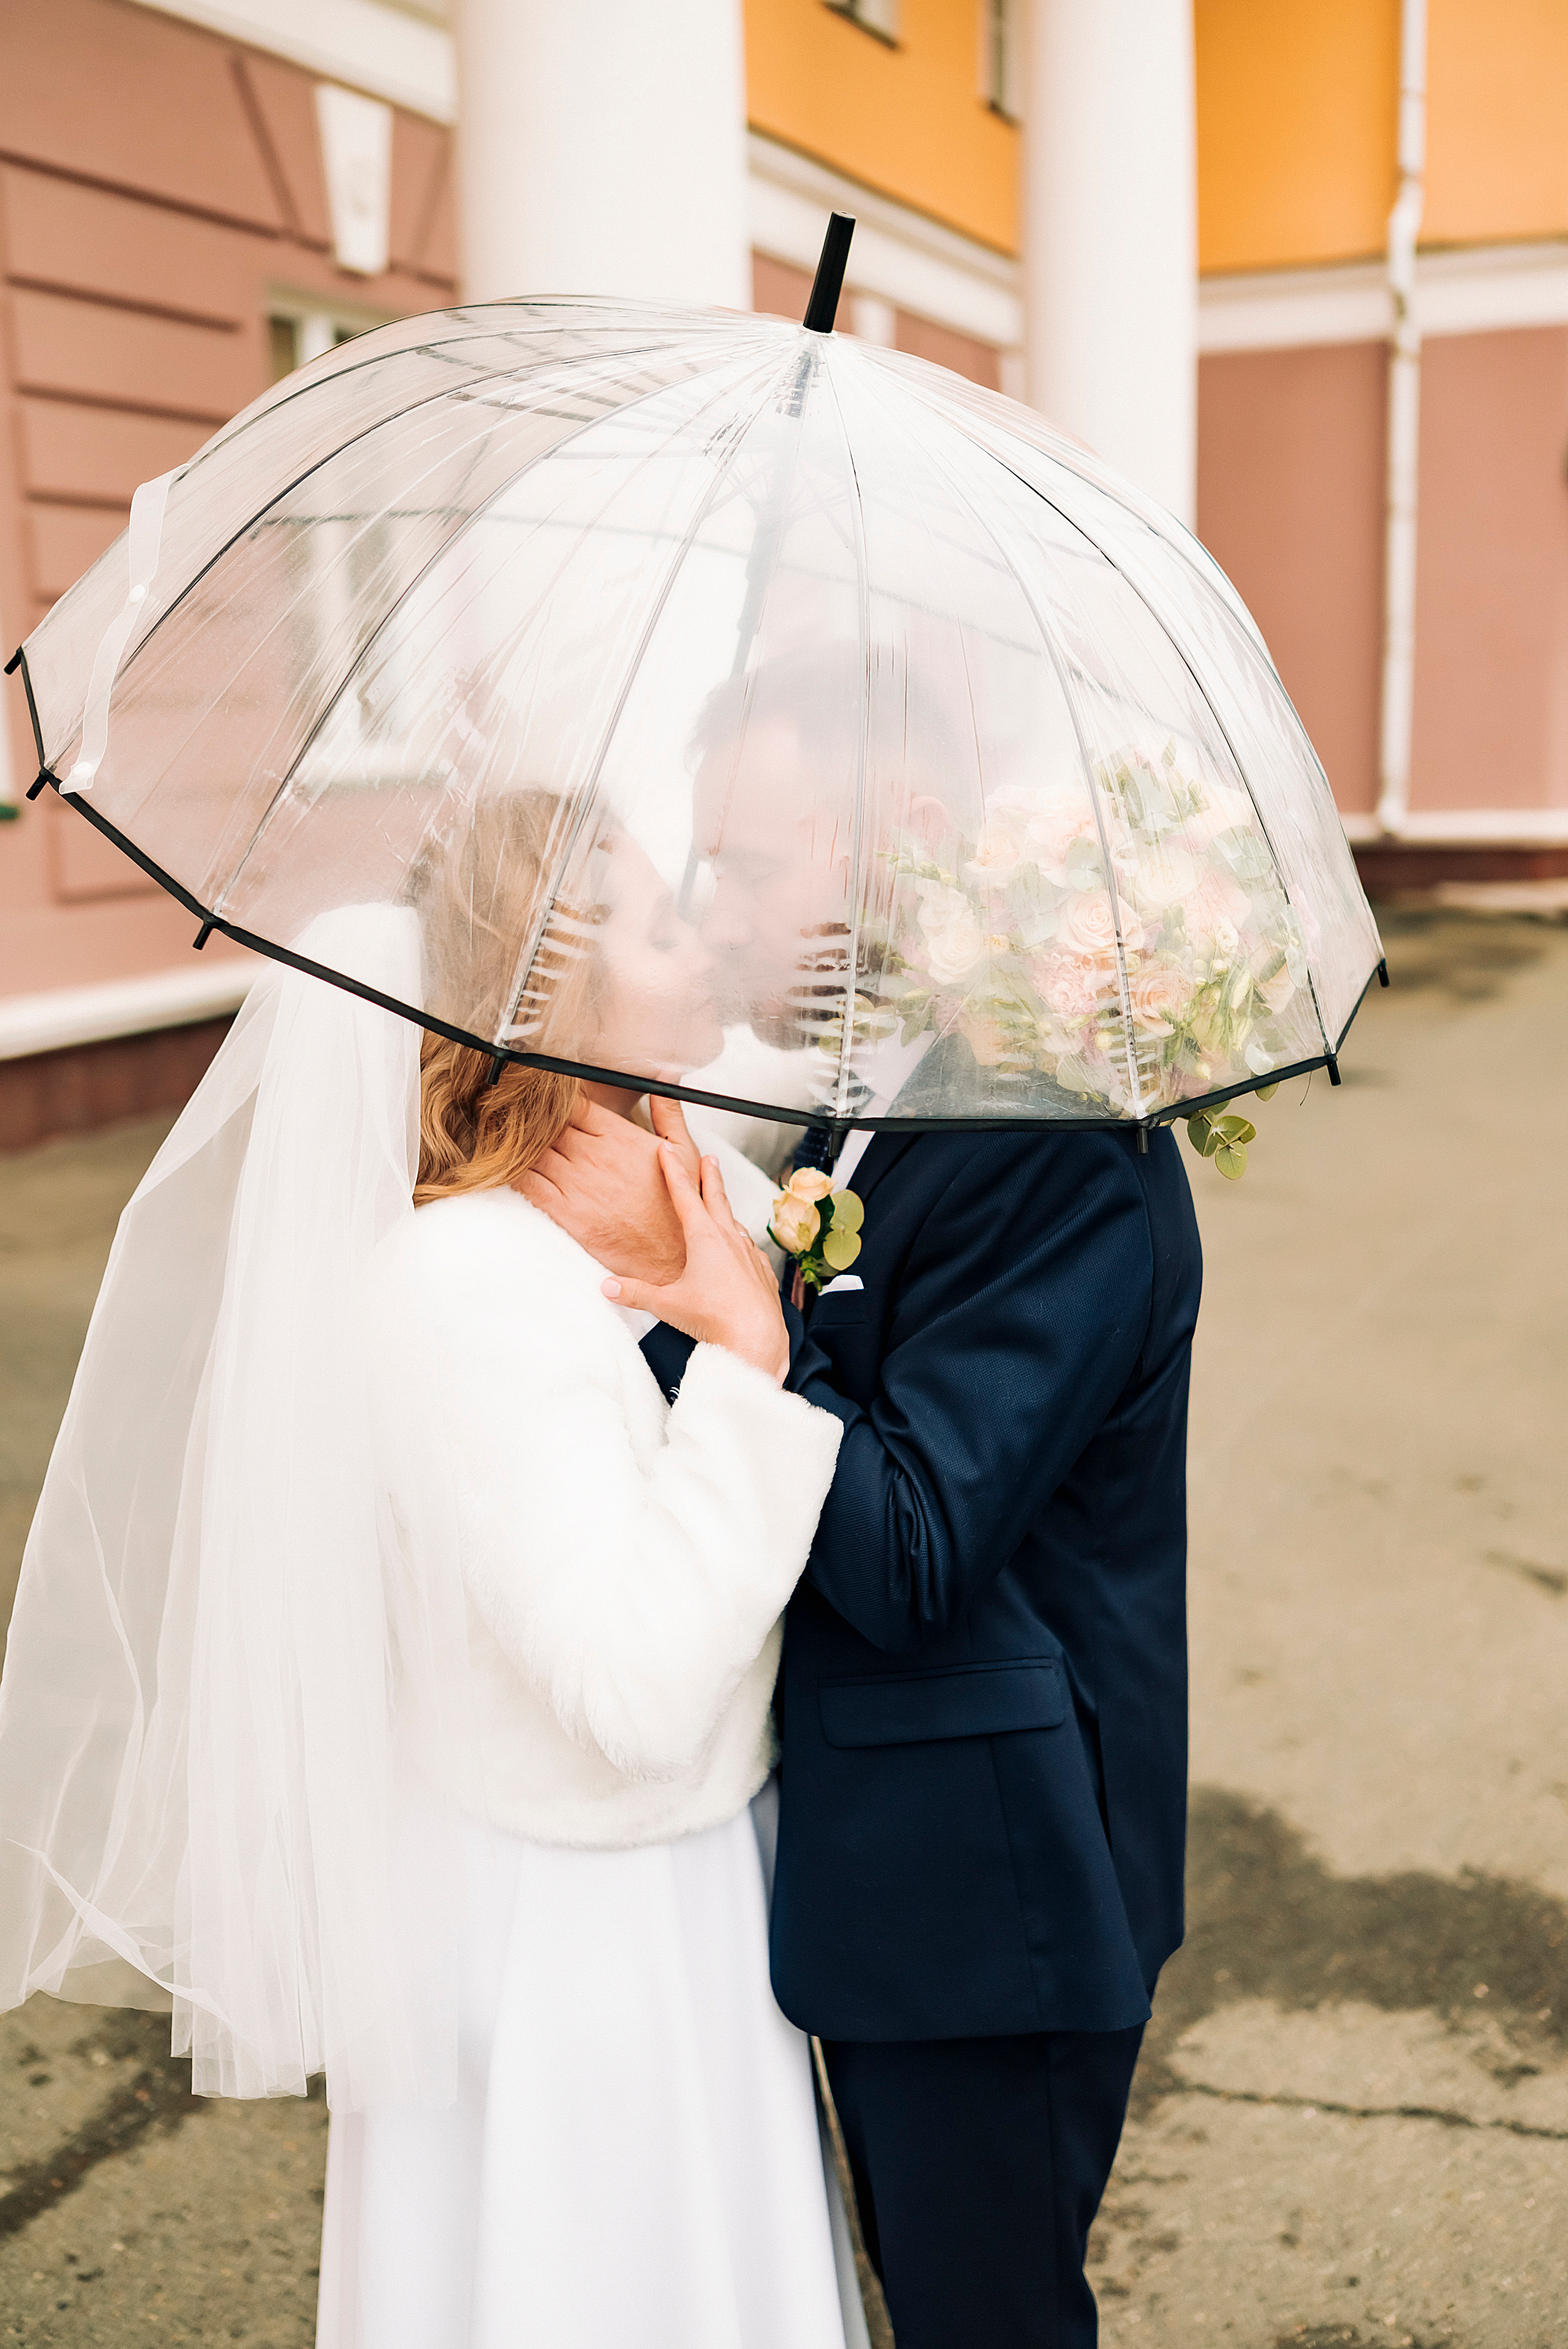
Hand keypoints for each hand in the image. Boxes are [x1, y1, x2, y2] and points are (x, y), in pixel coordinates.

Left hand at [517, 1096, 700, 1283]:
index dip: (558, 1101)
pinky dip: (514, 1172)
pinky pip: (529, 1184)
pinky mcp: (566, 1212)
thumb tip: (666, 1080)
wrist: (670, 1258)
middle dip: (535, 1119)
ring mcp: (578, 1184)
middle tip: (519, 1116)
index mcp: (621, 1138)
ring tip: (506, 1138)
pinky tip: (506, 1168)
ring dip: (518, 1143)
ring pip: (534, 1150)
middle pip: (550, 1125)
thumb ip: (669, 1113)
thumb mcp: (686, 1153)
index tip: (547, 1100)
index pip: (577, 1106)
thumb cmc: (679, 1209)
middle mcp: (596, 1156)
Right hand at [603, 1146, 789, 1383]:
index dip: (672, 1169)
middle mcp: (729, 1238)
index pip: (683, 1194)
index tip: (666, 1148)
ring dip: (726, 1209)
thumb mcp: (667, 1304)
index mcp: (704, 1237)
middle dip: (710, 1176)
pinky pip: (749, 1248)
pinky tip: (740, 1248)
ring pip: (735, 1222)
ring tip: (721, 1204)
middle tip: (709, 1158)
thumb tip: (605, 1287)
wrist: (757, 1337)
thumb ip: (635, 1293)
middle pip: (716, 1198)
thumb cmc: (713, 1318)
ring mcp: (749, 1254)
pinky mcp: (761, 1271)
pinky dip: (741, 1240)